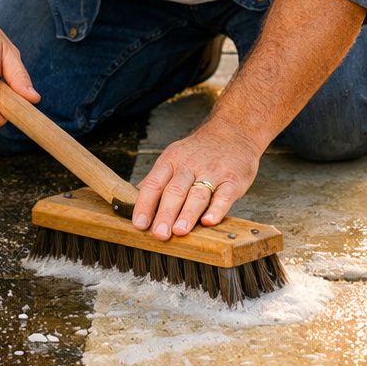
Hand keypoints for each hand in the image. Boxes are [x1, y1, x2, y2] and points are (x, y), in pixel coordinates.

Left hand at [131, 120, 263, 239]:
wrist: (233, 131)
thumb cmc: (200, 151)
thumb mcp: (174, 157)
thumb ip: (157, 180)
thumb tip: (132, 201)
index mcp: (171, 161)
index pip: (154, 184)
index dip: (145, 205)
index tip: (139, 224)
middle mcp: (190, 166)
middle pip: (174, 191)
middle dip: (165, 214)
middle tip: (159, 234)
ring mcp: (213, 173)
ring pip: (197, 195)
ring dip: (187, 214)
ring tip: (179, 231)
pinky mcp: (233, 180)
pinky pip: (224, 196)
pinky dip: (217, 209)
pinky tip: (209, 221)